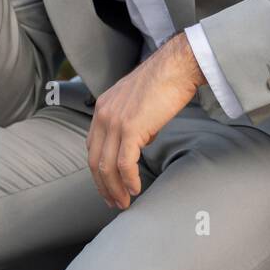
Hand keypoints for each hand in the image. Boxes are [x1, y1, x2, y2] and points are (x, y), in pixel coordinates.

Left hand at [87, 31, 206, 209]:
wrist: (177, 67)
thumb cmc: (164, 82)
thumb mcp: (138, 101)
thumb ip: (132, 121)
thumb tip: (140, 141)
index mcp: (102, 108)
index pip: (92, 147)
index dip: (98, 171)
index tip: (108, 186)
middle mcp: (103, 115)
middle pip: (94, 160)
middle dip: (103, 186)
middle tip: (113, 202)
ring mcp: (115, 121)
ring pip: (107, 166)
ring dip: (115, 188)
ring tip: (124, 202)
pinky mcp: (130, 127)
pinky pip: (124, 163)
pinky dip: (128, 180)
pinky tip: (135, 189)